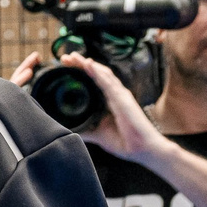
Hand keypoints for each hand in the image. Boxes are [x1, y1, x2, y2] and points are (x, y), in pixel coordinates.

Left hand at [12, 51, 163, 163]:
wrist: (142, 150)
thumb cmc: (125, 141)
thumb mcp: (98, 135)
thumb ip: (85, 130)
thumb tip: (69, 129)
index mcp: (109, 100)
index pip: (93, 81)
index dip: (80, 72)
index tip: (64, 66)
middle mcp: (115, 94)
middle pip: (96, 73)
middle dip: (80, 64)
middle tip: (65, 57)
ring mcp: (120, 95)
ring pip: (102, 74)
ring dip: (87, 64)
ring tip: (73, 57)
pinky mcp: (123, 99)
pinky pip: (109, 83)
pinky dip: (98, 73)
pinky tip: (88, 65)